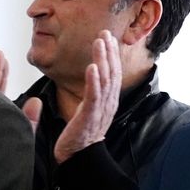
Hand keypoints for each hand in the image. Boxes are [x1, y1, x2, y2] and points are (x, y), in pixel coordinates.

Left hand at [54, 30, 121, 162]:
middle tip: (104, 33)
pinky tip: (92, 67)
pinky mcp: (89, 116)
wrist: (78, 157)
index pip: (110, 73)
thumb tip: (89, 79)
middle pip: (111, 72)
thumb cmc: (79, 134)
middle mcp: (107, 102)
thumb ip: (90, 94)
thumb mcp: (87, 109)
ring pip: (104, 80)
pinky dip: (93, 80)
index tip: (106, 37)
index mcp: (106, 100)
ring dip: (102, 59)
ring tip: (99, 43)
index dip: (110, 55)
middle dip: (108, 51)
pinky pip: (94, 96)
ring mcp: (100, 109)